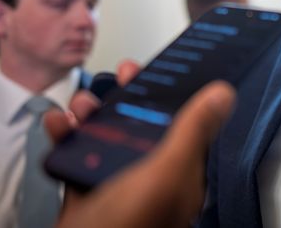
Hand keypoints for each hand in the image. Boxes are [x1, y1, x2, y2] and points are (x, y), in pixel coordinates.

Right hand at [44, 61, 234, 227]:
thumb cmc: (128, 226)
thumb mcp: (166, 173)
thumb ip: (192, 132)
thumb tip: (224, 93)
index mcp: (179, 175)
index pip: (182, 124)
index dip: (170, 94)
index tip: (155, 69)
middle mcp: (151, 179)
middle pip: (141, 126)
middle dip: (126, 97)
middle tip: (117, 75)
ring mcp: (116, 188)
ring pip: (106, 138)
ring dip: (93, 114)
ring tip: (81, 103)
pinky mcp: (84, 197)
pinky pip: (75, 158)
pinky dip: (65, 138)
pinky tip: (57, 124)